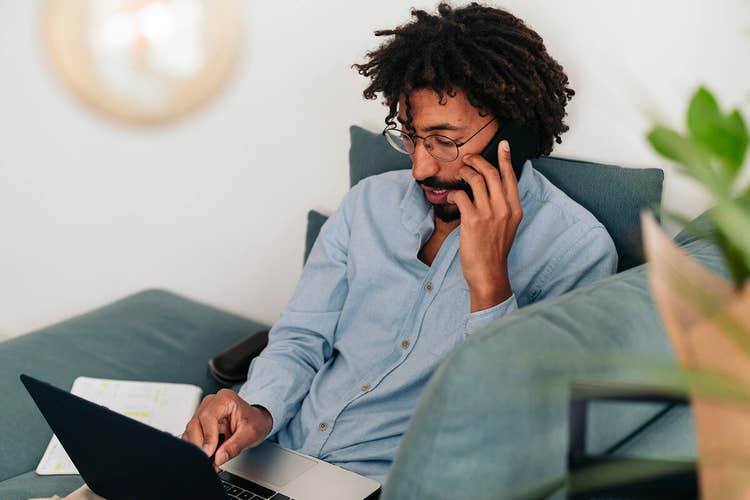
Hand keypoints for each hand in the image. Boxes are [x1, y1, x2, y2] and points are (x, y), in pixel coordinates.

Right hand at [181, 389, 272, 469]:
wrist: (256, 421)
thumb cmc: (255, 422)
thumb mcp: (251, 434)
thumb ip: (235, 446)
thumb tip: (218, 458)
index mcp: (225, 399)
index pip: (208, 416)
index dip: (207, 436)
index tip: (209, 453)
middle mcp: (211, 403)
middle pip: (195, 424)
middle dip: (201, 445)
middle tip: (209, 462)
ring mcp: (203, 411)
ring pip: (190, 432)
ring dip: (198, 449)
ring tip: (211, 461)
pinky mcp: (199, 423)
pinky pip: (191, 436)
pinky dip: (198, 449)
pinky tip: (208, 457)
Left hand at [447, 140, 522, 311]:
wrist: (489, 273)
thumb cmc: (495, 251)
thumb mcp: (507, 226)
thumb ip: (503, 207)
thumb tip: (493, 189)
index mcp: (515, 209)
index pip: (511, 177)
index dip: (506, 158)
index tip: (503, 144)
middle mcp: (504, 208)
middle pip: (491, 173)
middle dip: (477, 161)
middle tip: (468, 158)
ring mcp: (489, 214)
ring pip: (475, 179)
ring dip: (464, 172)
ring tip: (459, 174)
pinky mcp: (472, 220)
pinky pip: (461, 195)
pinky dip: (453, 192)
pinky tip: (451, 196)